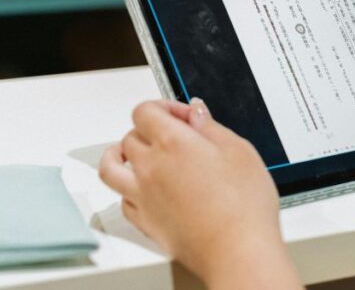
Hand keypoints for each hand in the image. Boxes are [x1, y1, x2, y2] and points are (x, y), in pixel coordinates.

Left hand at [99, 100, 298, 287]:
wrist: (237, 249)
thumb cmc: (243, 205)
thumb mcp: (239, 151)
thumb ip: (211, 127)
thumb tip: (196, 113)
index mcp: (173, 143)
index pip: (145, 111)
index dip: (164, 106)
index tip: (184, 116)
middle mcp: (150, 167)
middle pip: (130, 136)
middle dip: (151, 128)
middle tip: (174, 134)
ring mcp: (143, 196)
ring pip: (111, 168)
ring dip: (118, 155)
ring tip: (129, 153)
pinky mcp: (144, 221)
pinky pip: (121, 199)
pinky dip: (126, 189)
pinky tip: (139, 188)